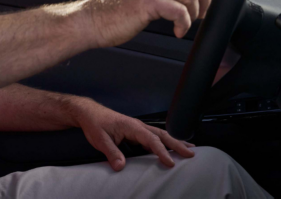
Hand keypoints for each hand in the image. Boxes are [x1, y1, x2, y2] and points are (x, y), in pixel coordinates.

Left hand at [69, 97, 194, 170]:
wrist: (88, 113)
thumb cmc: (94, 124)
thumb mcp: (100, 139)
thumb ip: (111, 152)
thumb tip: (121, 167)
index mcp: (132, 126)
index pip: (151, 140)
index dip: (161, 152)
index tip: (170, 163)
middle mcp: (138, 126)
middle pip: (162, 135)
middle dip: (177, 144)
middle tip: (192, 154)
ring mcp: (137, 128)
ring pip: (160, 135)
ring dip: (174, 142)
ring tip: (189, 149)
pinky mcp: (135, 132)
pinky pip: (153, 137)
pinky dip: (164, 143)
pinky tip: (169, 148)